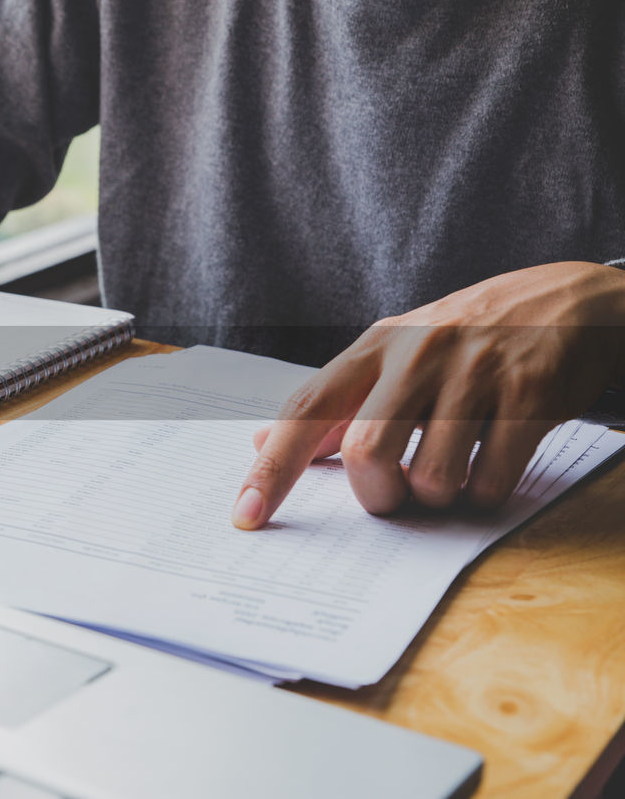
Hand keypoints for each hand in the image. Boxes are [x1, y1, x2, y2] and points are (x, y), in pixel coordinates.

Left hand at [231, 262, 624, 529]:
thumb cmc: (464, 341)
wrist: (569, 300)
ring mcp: (475, 372)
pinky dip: (483, 495)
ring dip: (436, 499)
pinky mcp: (530, 394)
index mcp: (373, 348)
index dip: (272, 470)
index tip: (246, 516)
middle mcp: (417, 354)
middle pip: (365, 453)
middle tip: (396, 494)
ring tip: (450, 475)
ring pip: (430, 477)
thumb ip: (334, 404)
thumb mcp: (394, 354)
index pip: (304, 410)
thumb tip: (263, 443)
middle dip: (377, 496)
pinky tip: (489, 470)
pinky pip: (490, 481)